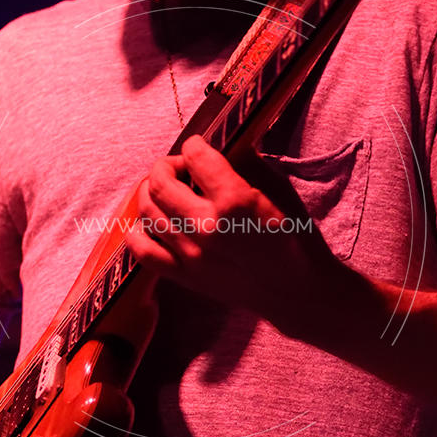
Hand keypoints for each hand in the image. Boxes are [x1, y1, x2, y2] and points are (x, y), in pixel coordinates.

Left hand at [130, 134, 334, 330]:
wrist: (297, 292)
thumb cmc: (295, 238)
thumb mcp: (279, 190)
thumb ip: (247, 163)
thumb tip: (223, 144)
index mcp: (234, 201)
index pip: (195, 156)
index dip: (195, 145)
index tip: (199, 147)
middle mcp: (207, 226)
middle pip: (160, 182)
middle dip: (166, 165)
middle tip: (180, 167)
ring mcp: (192, 255)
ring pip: (147, 211)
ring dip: (151, 192)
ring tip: (167, 190)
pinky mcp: (185, 277)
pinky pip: (142, 250)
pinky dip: (138, 231)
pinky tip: (152, 222)